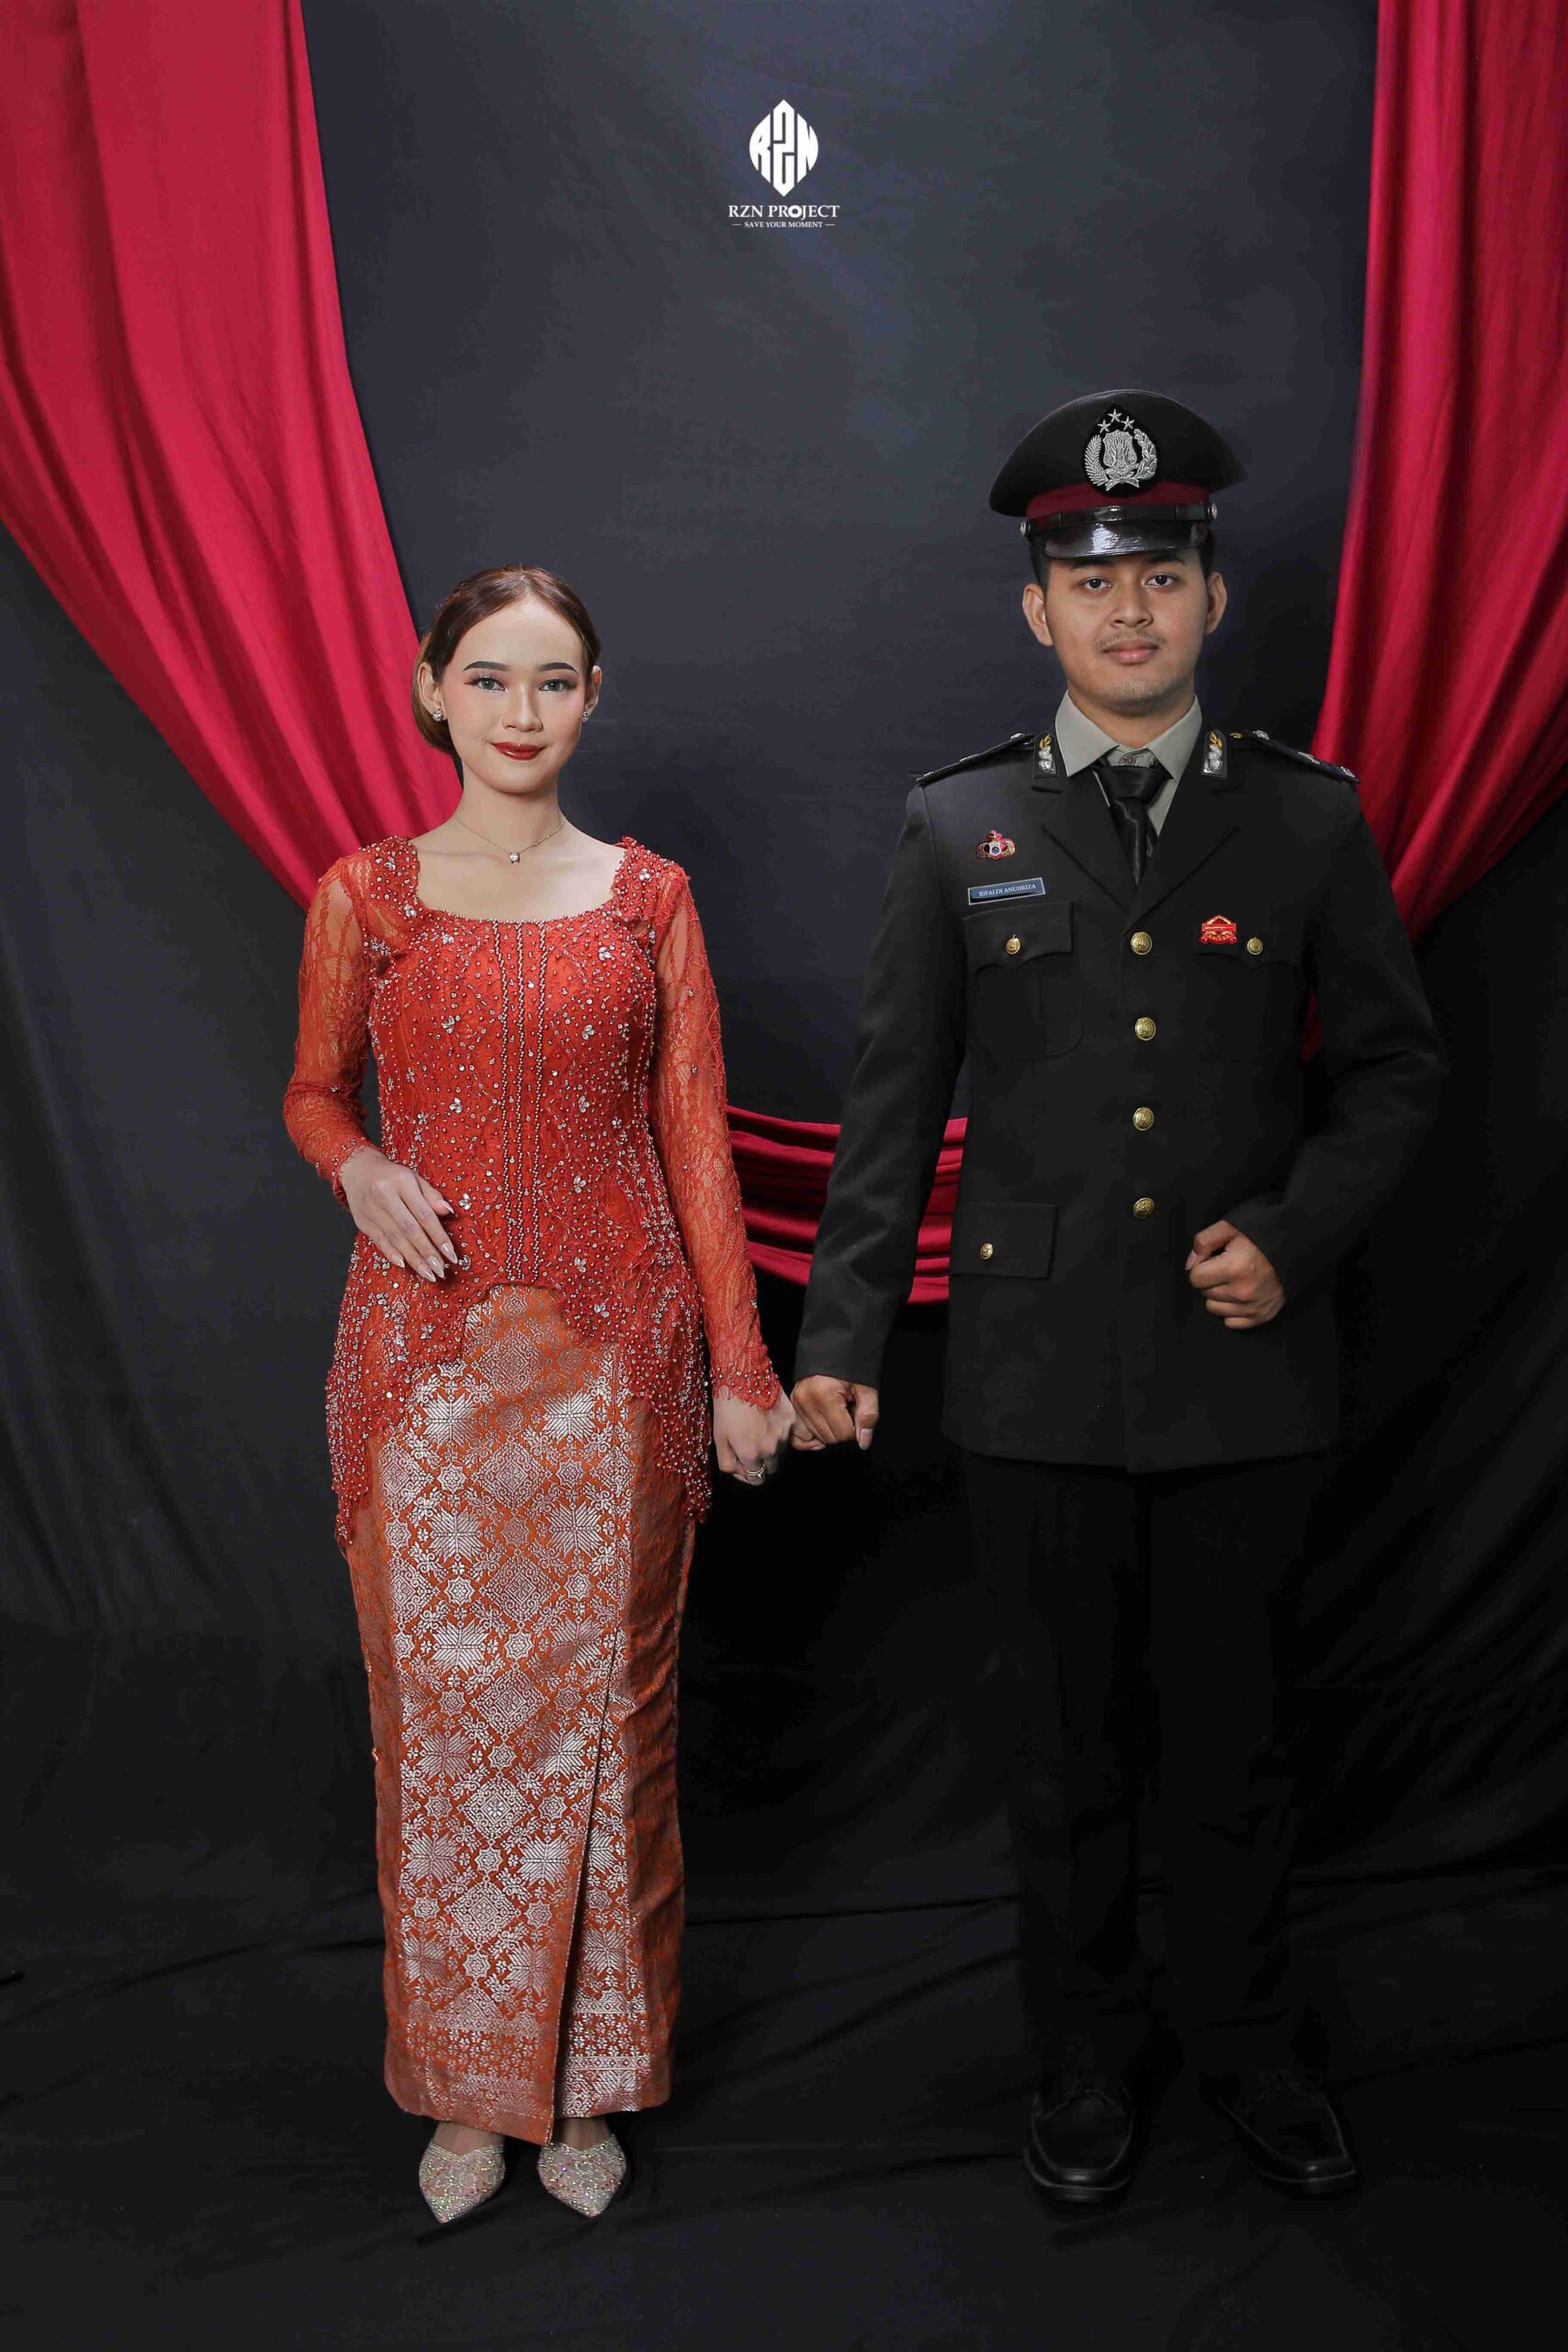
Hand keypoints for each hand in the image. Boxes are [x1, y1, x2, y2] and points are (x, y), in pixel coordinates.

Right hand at [339, 1146, 457, 1281]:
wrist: (358, 1170)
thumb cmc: (393, 1176)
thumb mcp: (414, 1178)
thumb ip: (431, 1196)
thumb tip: (449, 1212)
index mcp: (402, 1182)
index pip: (424, 1214)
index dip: (438, 1236)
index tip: (451, 1254)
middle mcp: (384, 1195)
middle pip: (409, 1229)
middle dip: (427, 1252)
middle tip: (440, 1270)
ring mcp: (371, 1209)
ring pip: (395, 1238)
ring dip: (413, 1259)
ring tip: (428, 1274)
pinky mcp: (362, 1221)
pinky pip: (379, 1240)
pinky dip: (392, 1254)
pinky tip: (404, 1265)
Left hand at [714, 1388, 794, 1486]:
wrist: (742, 1376)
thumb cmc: (727, 1406)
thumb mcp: (719, 1438)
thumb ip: (728, 1463)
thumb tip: (740, 1473)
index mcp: (752, 1454)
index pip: (757, 1480)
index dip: (748, 1474)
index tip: (743, 1462)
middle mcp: (772, 1448)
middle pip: (771, 1468)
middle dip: (761, 1462)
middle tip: (750, 1445)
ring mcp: (784, 1434)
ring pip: (781, 1452)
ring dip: (771, 1447)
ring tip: (758, 1429)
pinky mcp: (792, 1420)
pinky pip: (789, 1435)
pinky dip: (780, 1432)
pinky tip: (768, 1420)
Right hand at [789, 1376, 879, 1451]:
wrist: (833, 1348)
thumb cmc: (852, 1367)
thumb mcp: (867, 1388)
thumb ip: (868, 1415)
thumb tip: (863, 1442)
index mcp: (824, 1394)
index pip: (843, 1433)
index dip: (856, 1429)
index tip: (858, 1413)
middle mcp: (805, 1400)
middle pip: (829, 1438)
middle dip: (843, 1430)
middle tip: (849, 1410)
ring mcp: (797, 1402)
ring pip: (818, 1437)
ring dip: (831, 1429)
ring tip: (838, 1409)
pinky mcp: (793, 1404)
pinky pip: (803, 1433)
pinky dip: (817, 1432)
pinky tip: (827, 1421)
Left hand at [1185, 1219, 1282, 1328]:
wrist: (1295, 1250)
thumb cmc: (1260, 1237)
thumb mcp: (1230, 1228)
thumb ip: (1204, 1242)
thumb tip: (1190, 1265)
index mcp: (1234, 1268)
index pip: (1196, 1278)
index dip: (1202, 1265)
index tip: (1214, 1259)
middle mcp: (1243, 1292)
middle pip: (1205, 1293)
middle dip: (1211, 1280)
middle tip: (1227, 1267)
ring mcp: (1253, 1307)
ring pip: (1214, 1308)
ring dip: (1219, 1296)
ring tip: (1235, 1281)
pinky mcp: (1262, 1316)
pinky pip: (1230, 1322)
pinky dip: (1232, 1310)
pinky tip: (1241, 1295)